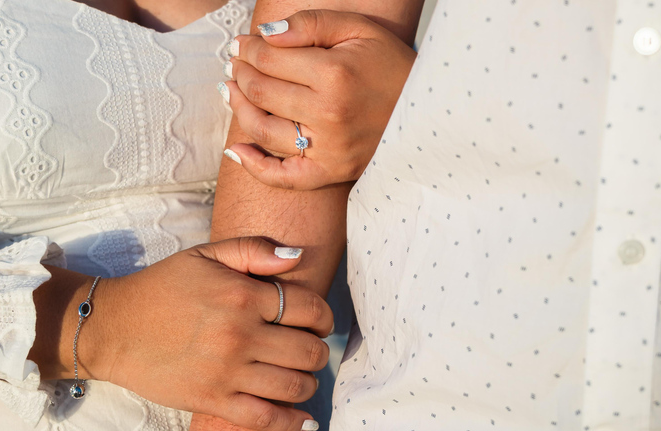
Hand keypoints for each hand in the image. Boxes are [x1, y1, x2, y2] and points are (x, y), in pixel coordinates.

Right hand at [89, 237, 331, 430]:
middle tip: (309, 349)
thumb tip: (298, 255)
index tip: (319, 322)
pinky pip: (266, 419)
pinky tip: (305, 419)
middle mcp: (240, 334)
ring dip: (308, 382)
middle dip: (318, 351)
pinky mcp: (213, 400)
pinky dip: (293, 422)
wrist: (114, 327)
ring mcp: (227, 371)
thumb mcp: (204, 254)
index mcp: (242, 295)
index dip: (324, 316)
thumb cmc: (161, 287)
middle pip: (308, 351)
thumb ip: (253, 250)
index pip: (309, 309)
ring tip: (302, 376)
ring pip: (294, 385)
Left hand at [220, 9, 415, 189]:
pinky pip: (282, 177)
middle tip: (235, 65)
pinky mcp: (331, 173)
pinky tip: (235, 150)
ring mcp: (328, 149)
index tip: (243, 44)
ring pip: (263, 131)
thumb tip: (265, 35)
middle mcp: (328, 115)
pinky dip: (253, 165)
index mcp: (335, 75)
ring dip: (239, 109)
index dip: (248, 49)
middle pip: (262, 92)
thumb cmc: (391, 66)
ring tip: (232, 92)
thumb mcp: (359, 30)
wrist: (428, 112)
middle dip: (240, 74)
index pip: (270, 60)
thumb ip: (311, 24)